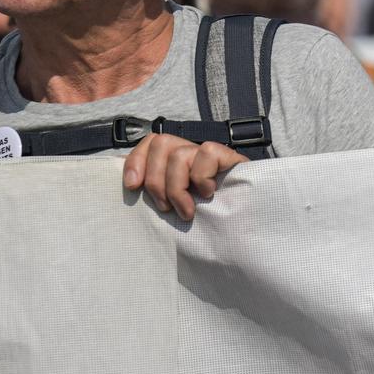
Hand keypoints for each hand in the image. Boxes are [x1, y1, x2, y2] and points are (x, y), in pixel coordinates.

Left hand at [122, 134, 247, 221]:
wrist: (243, 232)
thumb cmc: (204, 225)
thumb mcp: (172, 209)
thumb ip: (155, 195)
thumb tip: (130, 186)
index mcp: (176, 162)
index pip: (151, 142)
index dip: (136, 160)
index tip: (132, 187)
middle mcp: (192, 154)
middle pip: (161, 143)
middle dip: (155, 179)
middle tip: (165, 208)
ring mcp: (212, 156)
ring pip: (179, 153)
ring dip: (176, 187)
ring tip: (186, 211)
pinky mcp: (231, 158)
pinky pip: (206, 153)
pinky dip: (201, 177)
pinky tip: (208, 193)